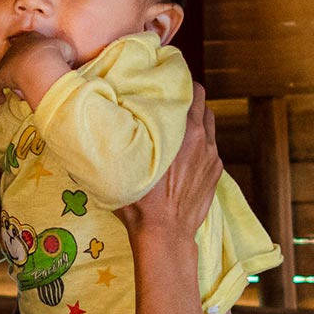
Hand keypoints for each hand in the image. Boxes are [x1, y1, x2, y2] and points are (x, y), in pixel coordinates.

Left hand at [0, 32, 75, 106]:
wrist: (40, 64)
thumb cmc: (55, 56)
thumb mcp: (67, 51)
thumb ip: (64, 55)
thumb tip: (65, 63)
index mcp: (32, 38)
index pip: (30, 41)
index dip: (35, 52)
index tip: (40, 60)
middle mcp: (16, 47)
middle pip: (17, 55)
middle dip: (23, 66)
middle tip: (32, 77)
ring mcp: (6, 61)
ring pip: (7, 69)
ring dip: (14, 80)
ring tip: (21, 90)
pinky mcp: (0, 76)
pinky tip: (1, 101)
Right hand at [114, 83, 221, 238]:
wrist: (165, 233)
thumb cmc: (139, 201)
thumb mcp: (123, 165)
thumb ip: (117, 139)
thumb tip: (97, 123)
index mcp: (181, 130)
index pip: (191, 89)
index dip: (179, 81)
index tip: (165, 80)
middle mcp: (201, 137)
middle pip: (202, 100)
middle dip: (187, 97)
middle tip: (169, 99)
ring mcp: (212, 154)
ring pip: (209, 121)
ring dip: (195, 119)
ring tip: (177, 125)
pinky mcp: (215, 170)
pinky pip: (210, 146)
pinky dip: (200, 143)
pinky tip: (183, 153)